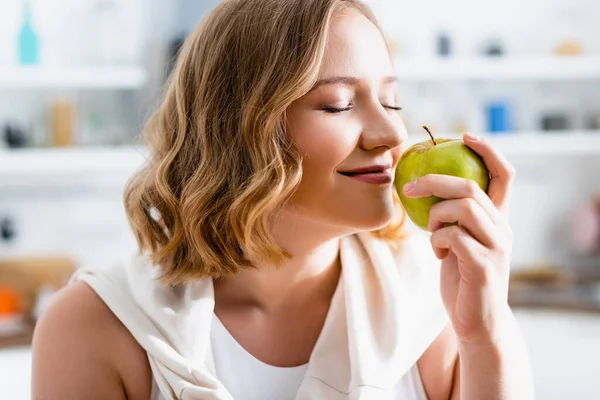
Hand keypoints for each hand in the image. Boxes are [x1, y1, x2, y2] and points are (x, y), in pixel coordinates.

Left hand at [403, 132, 515, 344]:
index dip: (488, 150)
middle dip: (434, 182)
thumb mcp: (458, 239)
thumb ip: (452, 216)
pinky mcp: (484, 266)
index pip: (504, 174)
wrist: (475, 320)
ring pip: (463, 208)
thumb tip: (422, 186)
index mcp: (498, 218)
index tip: (464, 136)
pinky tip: (437, 254)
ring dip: (435, 216)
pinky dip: (436, 241)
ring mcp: (496, 247)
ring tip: (432, 234)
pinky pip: (453, 237)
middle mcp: (503, 228)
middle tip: (408, 188)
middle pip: (470, 187)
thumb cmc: (461, 276)